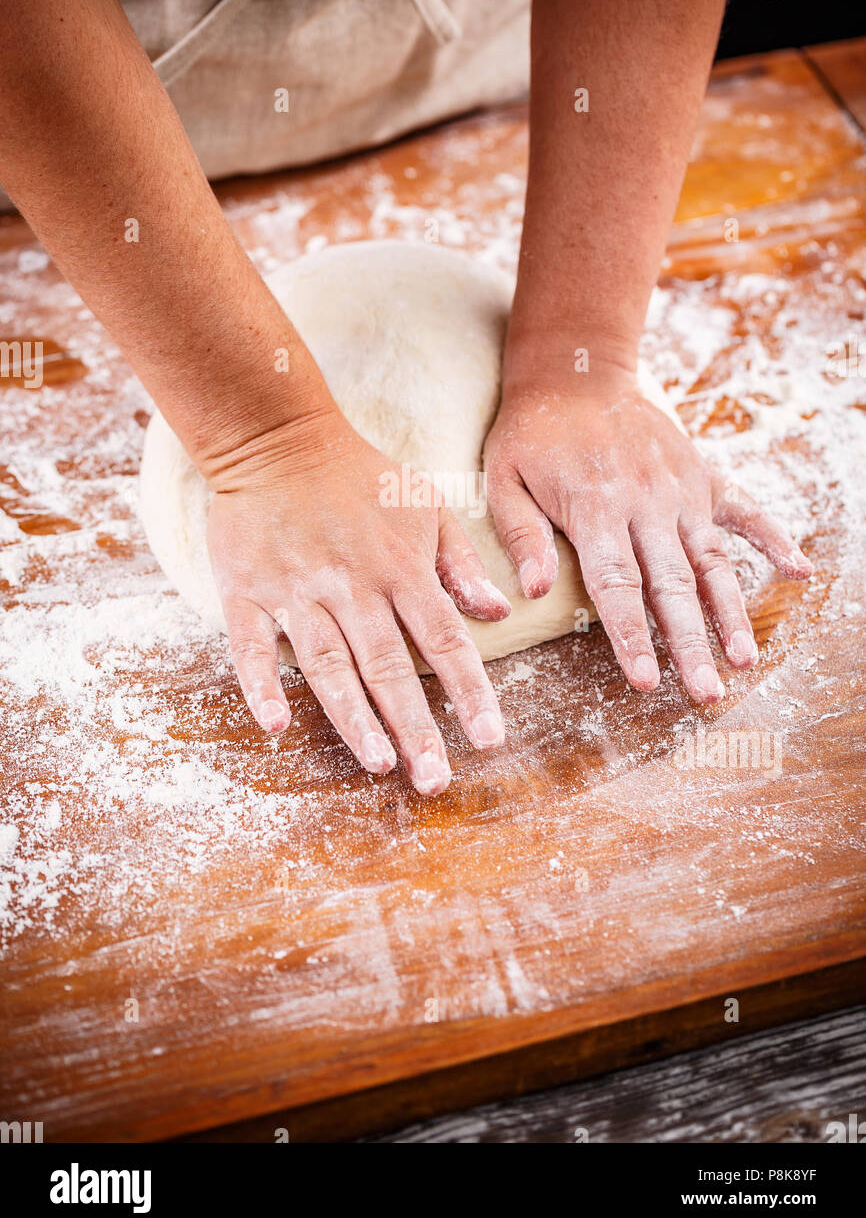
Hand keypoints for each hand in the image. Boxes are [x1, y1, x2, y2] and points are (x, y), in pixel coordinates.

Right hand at [206, 412, 510, 793]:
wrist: (276, 437)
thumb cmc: (360, 477)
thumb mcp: (427, 505)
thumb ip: (462, 563)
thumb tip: (500, 614)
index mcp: (401, 568)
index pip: (445, 639)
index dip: (470, 691)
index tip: (491, 739)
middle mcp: (353, 586)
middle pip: (389, 666)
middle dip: (415, 726)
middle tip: (434, 780)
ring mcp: (296, 590)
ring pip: (328, 664)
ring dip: (353, 716)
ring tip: (378, 762)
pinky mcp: (246, 592)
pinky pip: (252, 647)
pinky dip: (262, 685)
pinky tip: (276, 726)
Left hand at [484, 372, 811, 701]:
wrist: (577, 372)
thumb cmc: (533, 433)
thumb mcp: (503, 478)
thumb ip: (522, 535)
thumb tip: (534, 593)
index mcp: (596, 508)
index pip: (618, 586)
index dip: (632, 637)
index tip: (645, 681)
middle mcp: (648, 502)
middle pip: (673, 585)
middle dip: (691, 644)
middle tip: (705, 694)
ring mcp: (681, 489)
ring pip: (712, 560)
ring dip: (730, 612)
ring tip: (743, 659)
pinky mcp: (702, 475)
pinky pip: (746, 510)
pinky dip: (775, 539)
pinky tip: (800, 571)